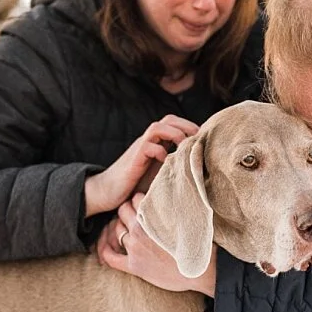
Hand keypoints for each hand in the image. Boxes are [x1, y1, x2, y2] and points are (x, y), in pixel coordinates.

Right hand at [84, 116, 198, 217]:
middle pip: (168, 119)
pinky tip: (166, 162)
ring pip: (157, 127)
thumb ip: (174, 164)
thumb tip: (200, 165)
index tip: (204, 138)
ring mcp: (140, 148)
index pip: (175, 123)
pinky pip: (147, 146)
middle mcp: (149, 141)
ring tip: (184, 147)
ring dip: (175, 134)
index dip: (190, 126)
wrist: (108, 192)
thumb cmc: (136, 184)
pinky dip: (160, 151)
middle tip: (198, 139)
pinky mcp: (133, 159)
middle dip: (186, 125)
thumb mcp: (161, 171)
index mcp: (157, 142)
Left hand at [96, 194, 216, 294]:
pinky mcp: (133, 266)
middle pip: (123, 211)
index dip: (139, 199)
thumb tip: (180, 192)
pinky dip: (104, 248)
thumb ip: (180, 206)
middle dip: (127, 209)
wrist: (201, 272)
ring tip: (125, 225)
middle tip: (134, 212)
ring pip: (116, 229)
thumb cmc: (200, 245)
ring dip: (118, 225)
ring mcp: (135, 248)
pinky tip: (107, 244)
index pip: (137, 199)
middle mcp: (141, 231)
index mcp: (154, 217)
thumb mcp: (191, 219)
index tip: (143, 202)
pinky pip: (109, 256)